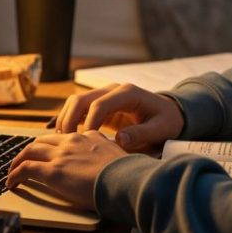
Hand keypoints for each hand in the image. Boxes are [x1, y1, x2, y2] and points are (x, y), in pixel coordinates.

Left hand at [7, 131, 126, 209]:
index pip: (65, 137)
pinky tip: (11, 183)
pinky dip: (14, 175)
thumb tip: (109, 162)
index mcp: (90, 136)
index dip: (53, 146)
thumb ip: (109, 155)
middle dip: (31, 150)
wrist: (127, 180)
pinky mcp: (52, 171)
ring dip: (18, 161)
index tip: (49, 154)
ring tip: (12, 171)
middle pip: (43, 141)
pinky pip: (25, 169)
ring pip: (30, 151)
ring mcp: (61, 155)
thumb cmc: (128, 174)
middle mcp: (73, 141)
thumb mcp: (120, 156)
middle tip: (24, 160)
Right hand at [56, 83, 184, 150]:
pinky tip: (63, 136)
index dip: (89, 122)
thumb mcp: (161, 129)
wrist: (169, 114)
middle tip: (65, 142)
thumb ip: (142, 134)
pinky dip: (69, 120)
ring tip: (62, 141)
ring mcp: (105, 95)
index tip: (84, 141)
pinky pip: (79, 109)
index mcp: (128, 93)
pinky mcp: (100, 105)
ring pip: (76, 102)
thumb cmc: (167, 122)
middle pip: (82, 99)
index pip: (100, 104)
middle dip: (70, 119)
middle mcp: (113, 90)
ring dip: (66, 119)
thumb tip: (120, 140)